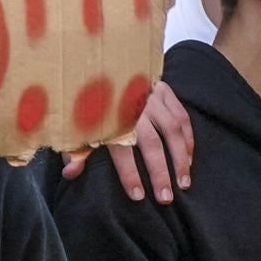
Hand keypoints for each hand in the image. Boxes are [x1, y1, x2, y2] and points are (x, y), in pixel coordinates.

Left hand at [60, 82, 192, 202]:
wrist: (102, 61)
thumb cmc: (89, 99)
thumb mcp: (76, 124)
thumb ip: (77, 148)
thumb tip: (71, 173)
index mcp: (111, 119)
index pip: (123, 152)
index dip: (130, 175)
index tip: (138, 196)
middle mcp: (135, 110)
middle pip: (153, 144)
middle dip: (161, 173)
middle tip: (167, 198)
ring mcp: (154, 99)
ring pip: (174, 131)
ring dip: (181, 158)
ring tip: (184, 182)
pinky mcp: (166, 91)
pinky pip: (183, 117)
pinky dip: (188, 138)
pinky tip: (189, 157)